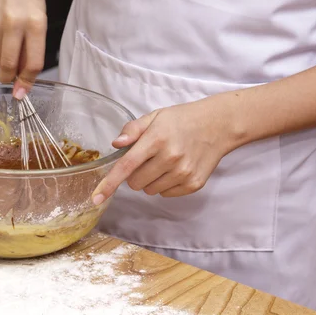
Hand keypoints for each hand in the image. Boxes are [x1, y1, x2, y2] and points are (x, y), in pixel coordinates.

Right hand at [0, 0, 46, 97]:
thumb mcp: (39, 19)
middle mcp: (13, 24)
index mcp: (35, 24)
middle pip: (9, 66)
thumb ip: (32, 49)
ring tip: (5, 45)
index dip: (27, 82)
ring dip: (0, 61)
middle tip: (9, 77)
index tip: (22, 92)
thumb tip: (22, 79)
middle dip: (9, 77)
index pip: (33, 64)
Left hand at [92, 95, 235, 204]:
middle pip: (135, 183)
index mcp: (156, 139)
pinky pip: (165, 194)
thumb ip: (132, 129)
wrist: (219, 125)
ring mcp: (183, 173)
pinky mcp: (193, 184)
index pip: (126, 166)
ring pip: (150, 191)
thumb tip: (115, 144)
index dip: (109, 184)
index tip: (96, 197)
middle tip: (147, 159)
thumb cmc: (182, 120)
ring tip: (163, 163)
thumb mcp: (155, 117)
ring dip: (150, 181)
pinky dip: (165, 185)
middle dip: (135, 175)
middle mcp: (170, 158)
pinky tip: (175, 169)